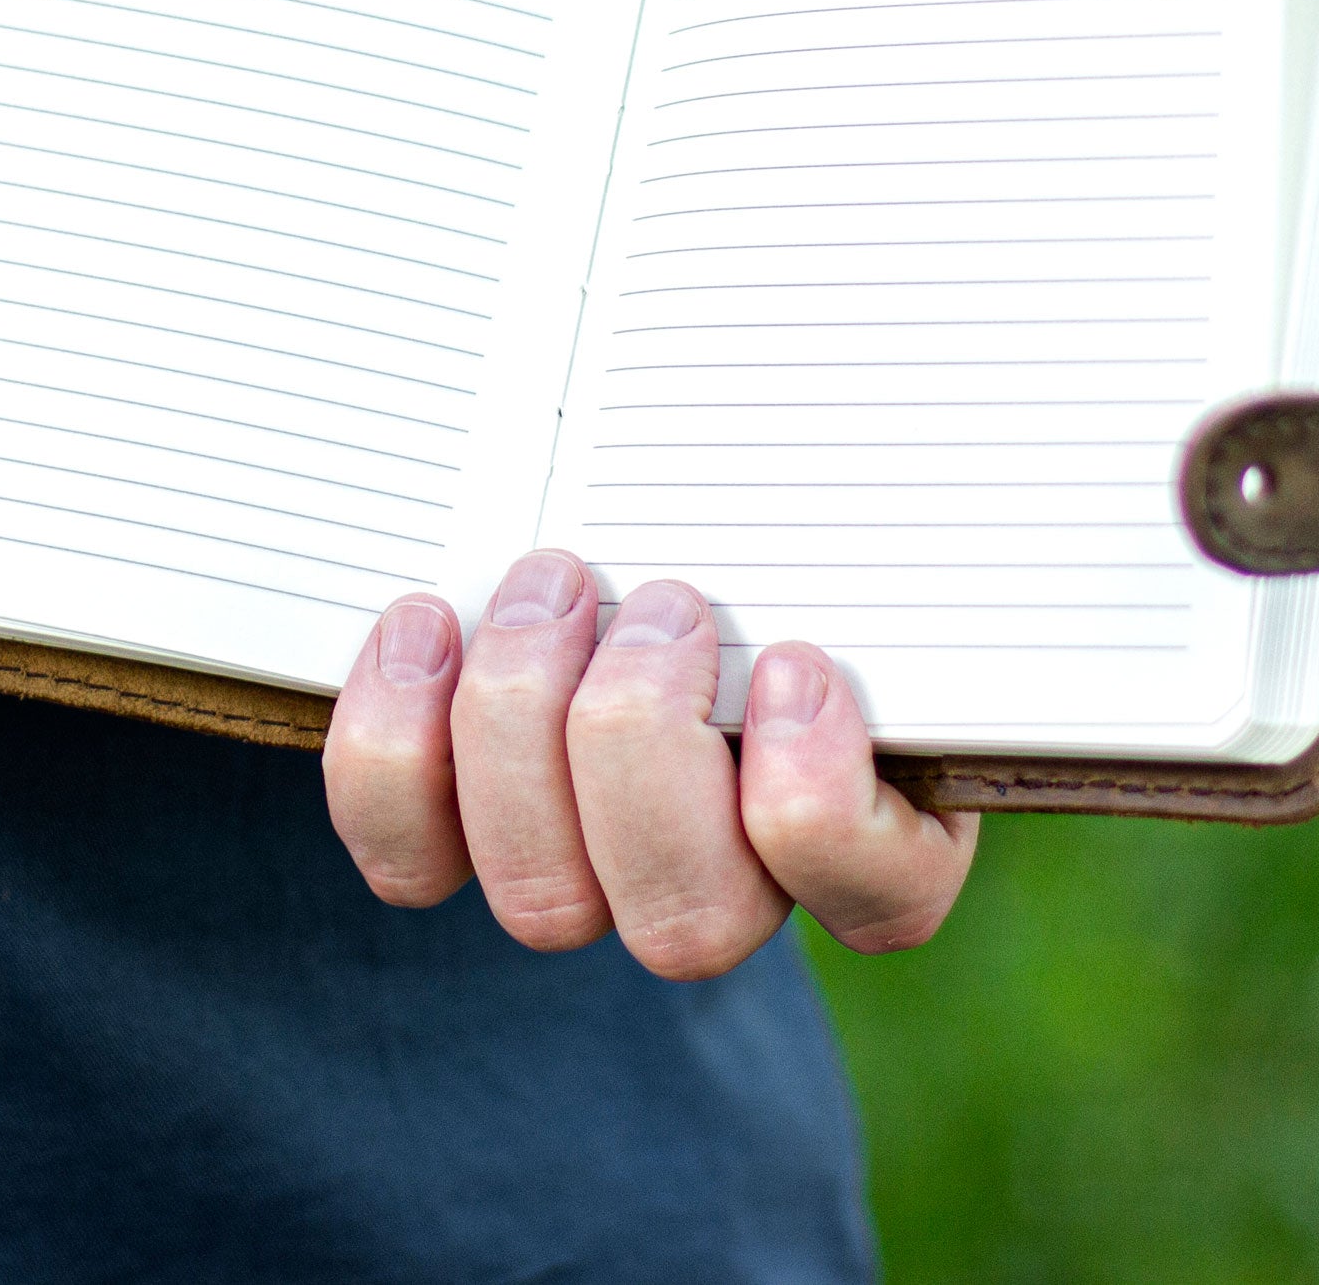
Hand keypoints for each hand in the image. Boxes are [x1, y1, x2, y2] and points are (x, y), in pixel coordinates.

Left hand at [324, 552, 977, 978]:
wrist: (623, 522)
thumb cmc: (756, 501)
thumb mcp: (829, 494)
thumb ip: (855, 498)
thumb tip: (919, 399)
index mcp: (867, 813)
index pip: (879, 896)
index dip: (821, 804)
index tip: (789, 660)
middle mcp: (729, 878)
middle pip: (687, 920)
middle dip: (645, 738)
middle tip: (660, 601)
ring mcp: (590, 874)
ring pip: (545, 898)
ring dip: (526, 721)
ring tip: (548, 586)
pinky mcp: (462, 842)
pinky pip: (410, 861)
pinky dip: (399, 750)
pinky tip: (425, 627)